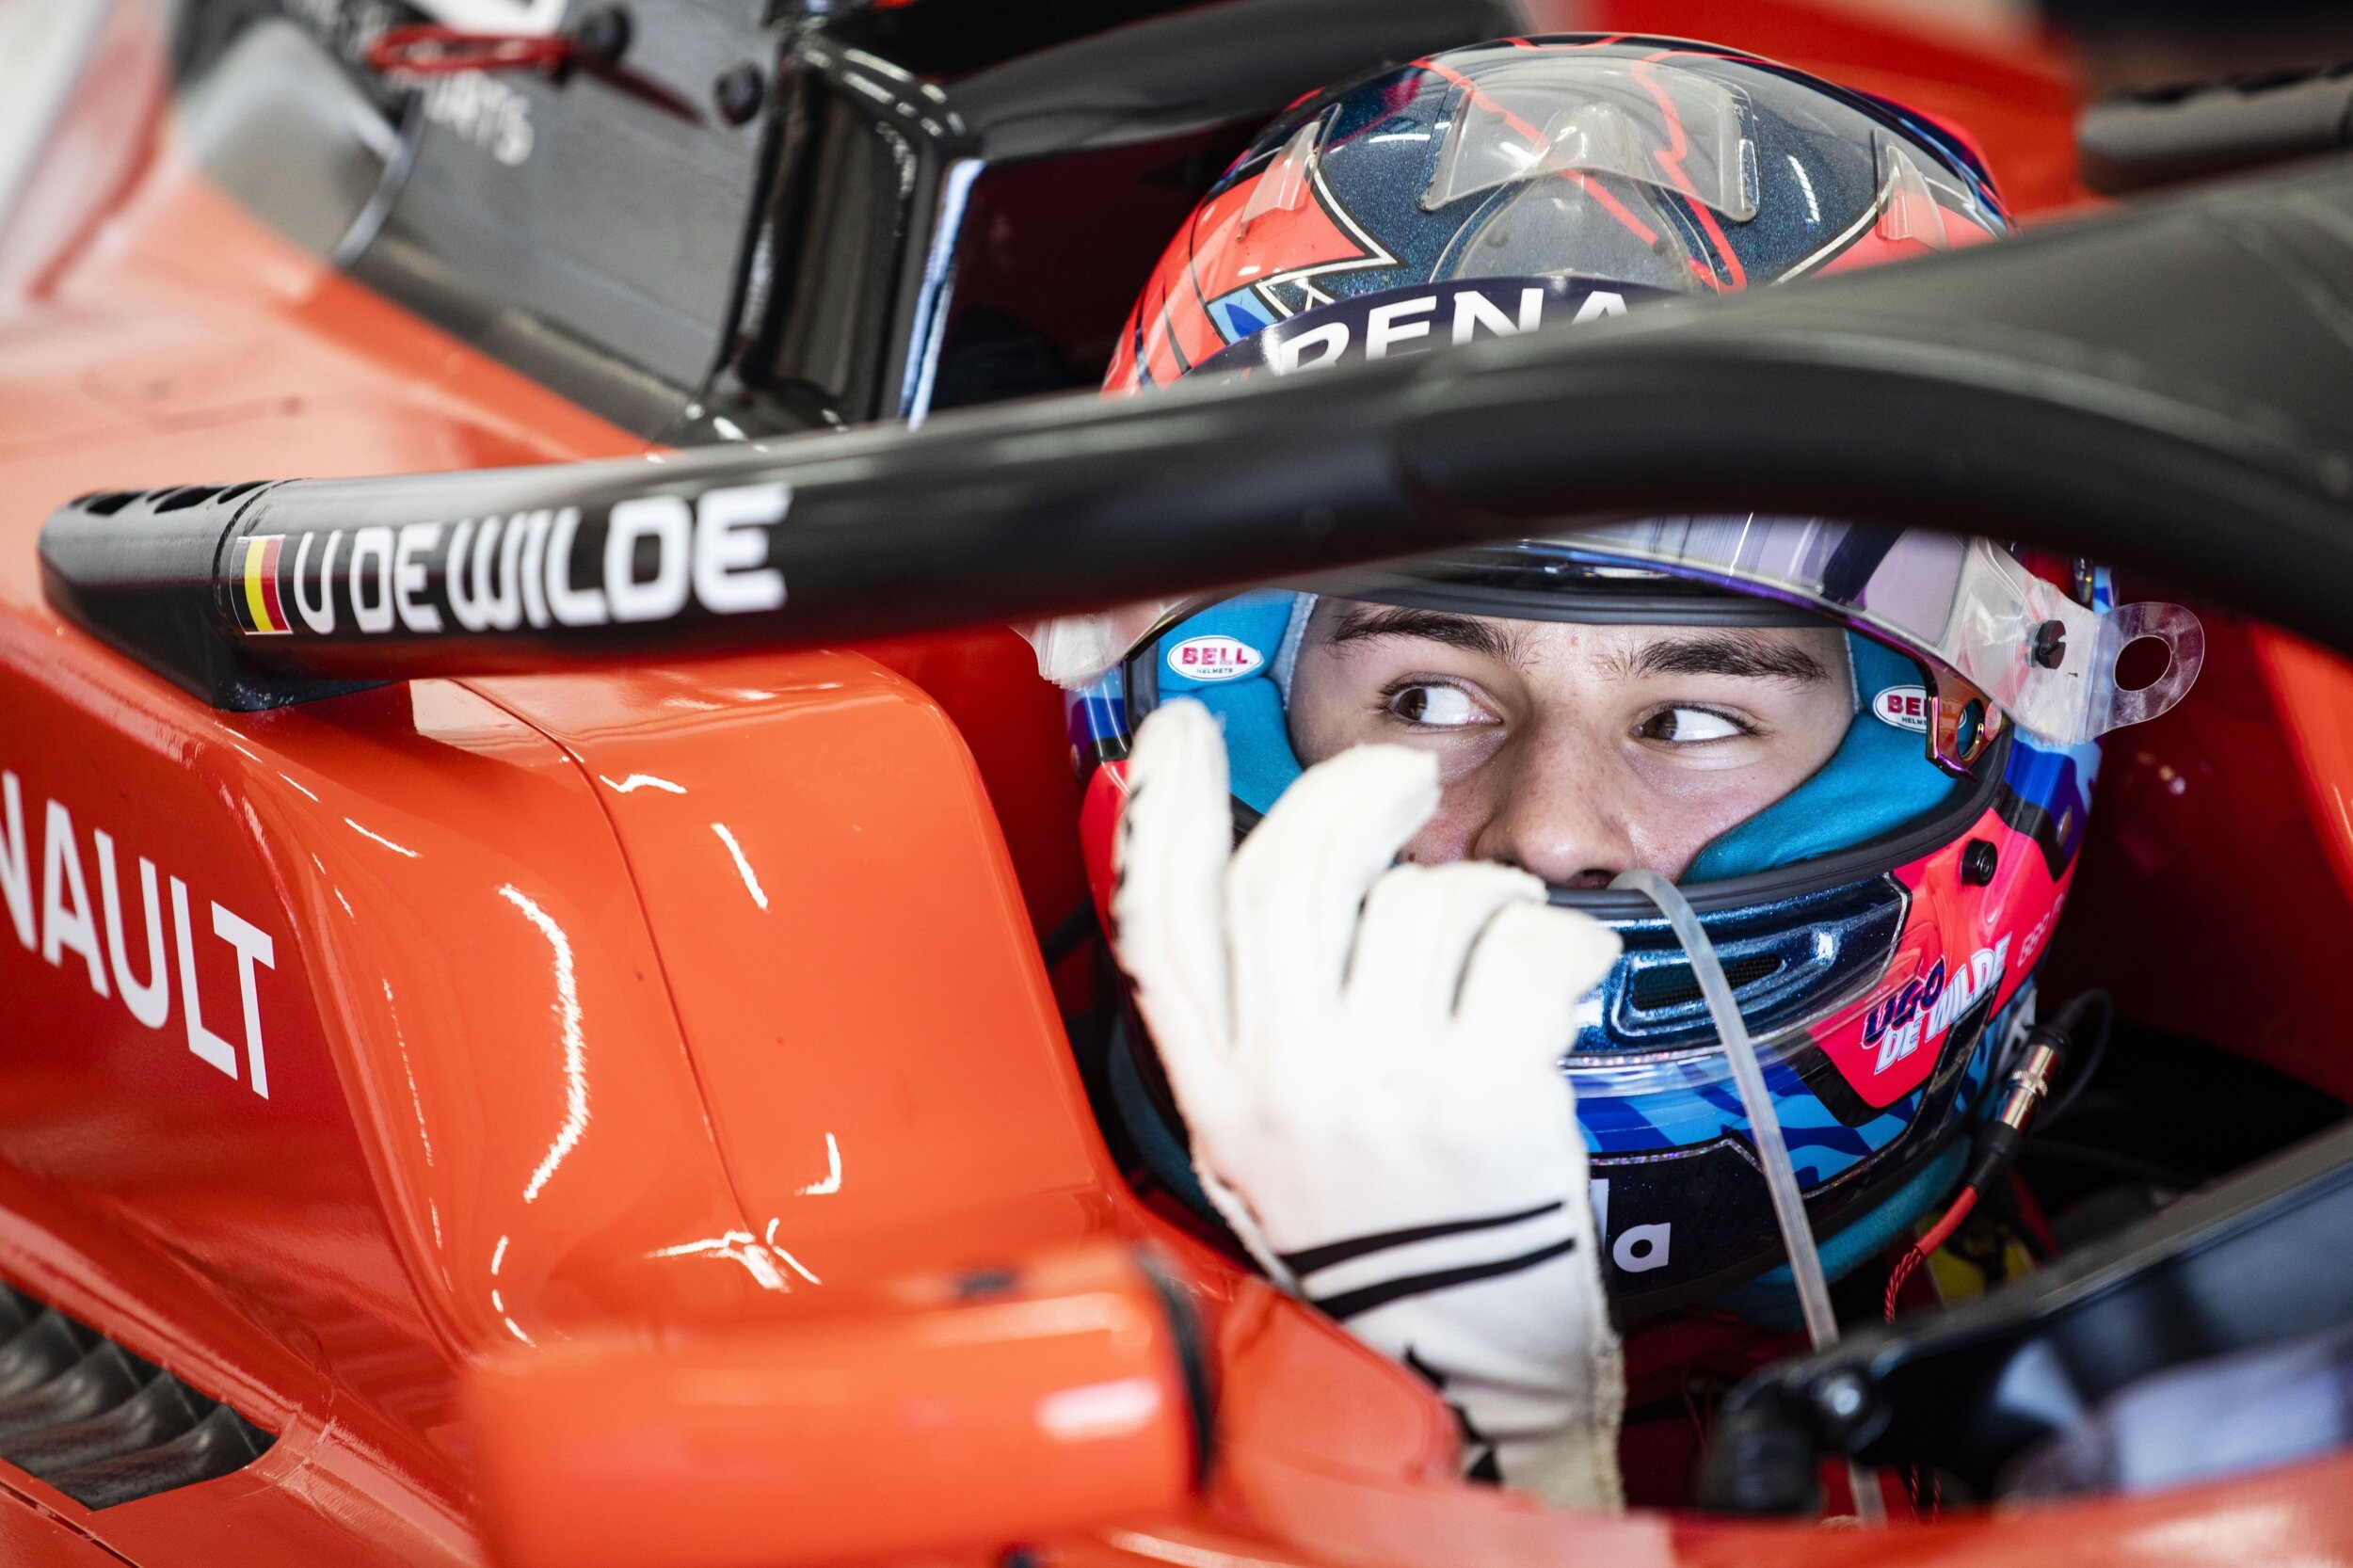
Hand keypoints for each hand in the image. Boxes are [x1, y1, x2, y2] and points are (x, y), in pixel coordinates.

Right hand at [1113, 699, 1624, 1509]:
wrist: (1465, 1379)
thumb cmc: (1381, 1258)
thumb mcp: (1265, 1151)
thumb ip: (1251, 1025)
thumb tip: (1268, 876)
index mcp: (1219, 1091)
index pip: (1162, 916)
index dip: (1165, 806)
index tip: (1184, 732)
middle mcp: (1285, 1082)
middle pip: (1294, 873)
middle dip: (1354, 795)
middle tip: (1402, 784)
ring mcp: (1382, 1087)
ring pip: (1419, 900)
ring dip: (1477, 886)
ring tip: (1496, 925)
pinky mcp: (1484, 1097)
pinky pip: (1520, 947)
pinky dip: (1557, 938)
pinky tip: (1558, 972)